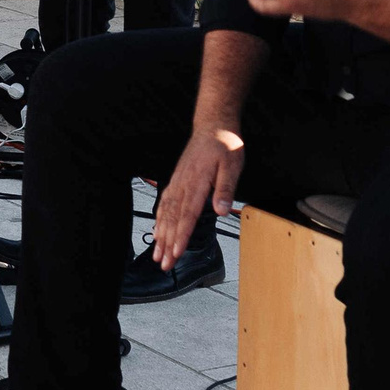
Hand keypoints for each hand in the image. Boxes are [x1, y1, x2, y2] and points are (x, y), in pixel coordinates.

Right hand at [152, 126, 244, 269]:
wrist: (213, 126)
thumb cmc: (224, 144)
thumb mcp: (232, 164)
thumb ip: (225, 188)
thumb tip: (221, 211)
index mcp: (196, 183)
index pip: (187, 216)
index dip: (180, 237)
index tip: (175, 254)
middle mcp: (183, 184)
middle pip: (173, 220)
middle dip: (167, 244)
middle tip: (163, 264)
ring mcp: (178, 182)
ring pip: (166, 213)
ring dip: (161, 235)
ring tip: (157, 254)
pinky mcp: (177, 180)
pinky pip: (165, 203)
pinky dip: (160, 219)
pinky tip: (158, 230)